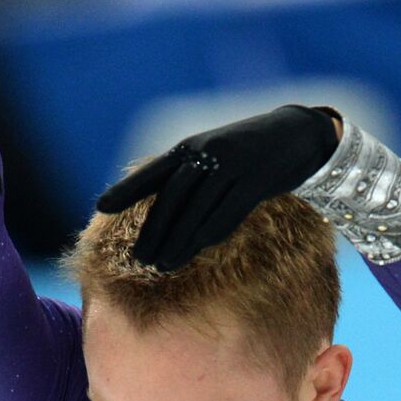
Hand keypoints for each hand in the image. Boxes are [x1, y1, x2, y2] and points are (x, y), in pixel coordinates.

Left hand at [96, 105, 339, 271]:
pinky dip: (210, 232)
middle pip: (171, 198)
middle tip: (138, 259)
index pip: (153, 172)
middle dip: (153, 231)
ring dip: (177, 241)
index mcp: (191, 146)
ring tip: (161, 266)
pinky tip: (197, 250)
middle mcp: (207, 153)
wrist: (299, 134)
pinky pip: (228, 212)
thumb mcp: (216, 155)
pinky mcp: (255, 180)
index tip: (101, 208)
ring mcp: (232, 165)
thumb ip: (191, 176)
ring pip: (196, 210)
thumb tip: (166, 214)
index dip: (127, 190)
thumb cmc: (251, 151)